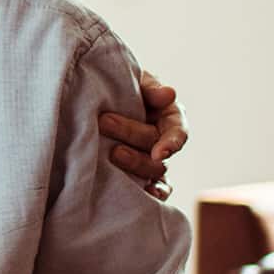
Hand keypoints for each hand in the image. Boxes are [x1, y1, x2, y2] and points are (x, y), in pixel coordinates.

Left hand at [99, 68, 186, 197]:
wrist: (95, 98)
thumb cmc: (119, 85)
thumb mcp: (135, 79)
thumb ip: (150, 87)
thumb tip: (169, 94)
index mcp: (169, 116)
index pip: (177, 131)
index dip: (171, 142)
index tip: (159, 151)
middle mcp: (164, 140)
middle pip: (156, 147)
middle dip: (131, 135)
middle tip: (104, 122)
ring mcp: (153, 160)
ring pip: (153, 169)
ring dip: (134, 163)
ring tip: (111, 153)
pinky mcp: (141, 175)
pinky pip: (155, 189)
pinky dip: (153, 194)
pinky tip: (144, 193)